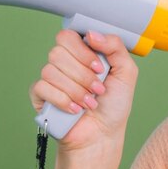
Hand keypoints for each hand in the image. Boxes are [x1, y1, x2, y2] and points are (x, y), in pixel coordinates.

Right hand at [30, 29, 137, 152]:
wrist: (103, 134)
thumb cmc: (114, 105)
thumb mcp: (126, 72)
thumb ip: (115, 46)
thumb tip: (91, 34)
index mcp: (82, 53)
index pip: (68, 36)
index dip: (83, 51)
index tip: (100, 68)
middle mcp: (64, 63)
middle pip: (58, 53)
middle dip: (83, 75)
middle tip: (98, 89)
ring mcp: (50, 79)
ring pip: (50, 72)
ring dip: (76, 91)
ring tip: (90, 103)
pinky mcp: (40, 96)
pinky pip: (42, 87)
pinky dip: (62, 100)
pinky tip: (75, 110)